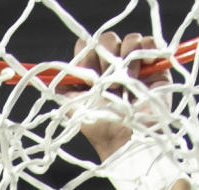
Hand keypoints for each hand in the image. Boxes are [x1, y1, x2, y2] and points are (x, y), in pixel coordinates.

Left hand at [72, 31, 172, 162]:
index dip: (86, 55)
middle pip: (107, 39)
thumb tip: (45, 77)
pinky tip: (141, 69)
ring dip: (125, 58)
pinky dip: (145, 50)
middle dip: (105, 58)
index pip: (87, 46)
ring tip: (127, 80)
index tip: (88, 76)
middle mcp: (113, 68)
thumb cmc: (100, 129)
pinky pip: (149, 43)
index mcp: (94, 73)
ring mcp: (135, 67)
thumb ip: (63, 90)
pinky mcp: (154, 68)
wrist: (126, 140)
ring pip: (129, 40)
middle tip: (108, 83)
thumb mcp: (74, 107)